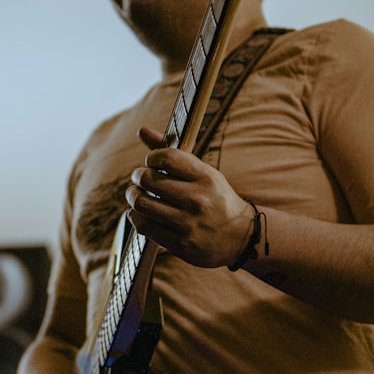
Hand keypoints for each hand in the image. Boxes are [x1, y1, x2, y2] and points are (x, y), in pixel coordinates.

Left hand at [126, 127, 253, 267]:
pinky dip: (135, 216)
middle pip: (149, 179)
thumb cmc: (216, 199)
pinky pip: (143, 225)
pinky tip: (140, 213)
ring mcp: (188, 223)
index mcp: (206, 178)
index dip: (152, 158)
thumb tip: (142, 130)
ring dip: (133, 196)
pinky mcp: (179, 243)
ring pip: (142, 203)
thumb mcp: (203, 173)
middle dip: (138, 176)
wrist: (241, 238)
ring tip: (137, 194)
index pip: (166, 157)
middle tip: (140, 178)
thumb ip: (172, 153)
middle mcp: (197, 200)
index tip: (152, 163)